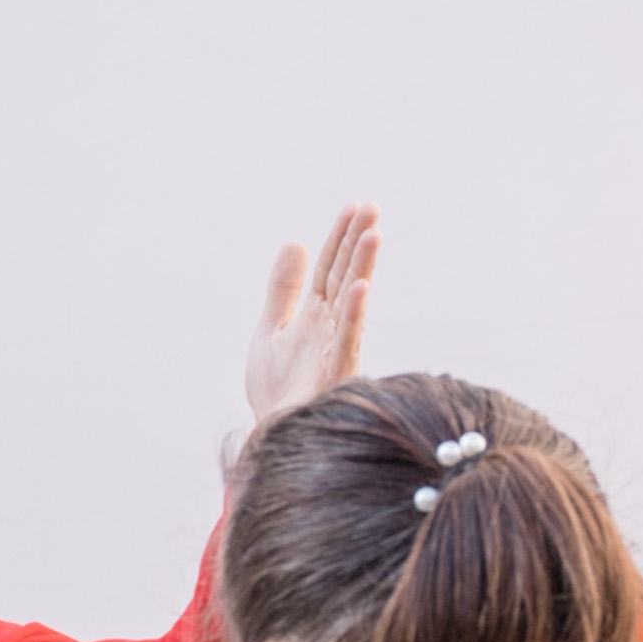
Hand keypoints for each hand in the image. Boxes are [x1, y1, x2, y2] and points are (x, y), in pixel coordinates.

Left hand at [239, 204, 388, 441]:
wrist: (275, 435)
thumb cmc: (278, 389)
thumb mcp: (270, 330)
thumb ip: (282, 291)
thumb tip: (293, 242)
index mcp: (315, 316)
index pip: (329, 268)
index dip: (340, 238)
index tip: (354, 206)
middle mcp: (331, 327)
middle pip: (345, 276)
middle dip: (357, 242)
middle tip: (371, 208)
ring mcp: (336, 348)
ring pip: (352, 301)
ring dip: (361, 267)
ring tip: (373, 233)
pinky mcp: (336, 373)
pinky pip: (347, 339)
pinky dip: (353, 313)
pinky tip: (359, 287)